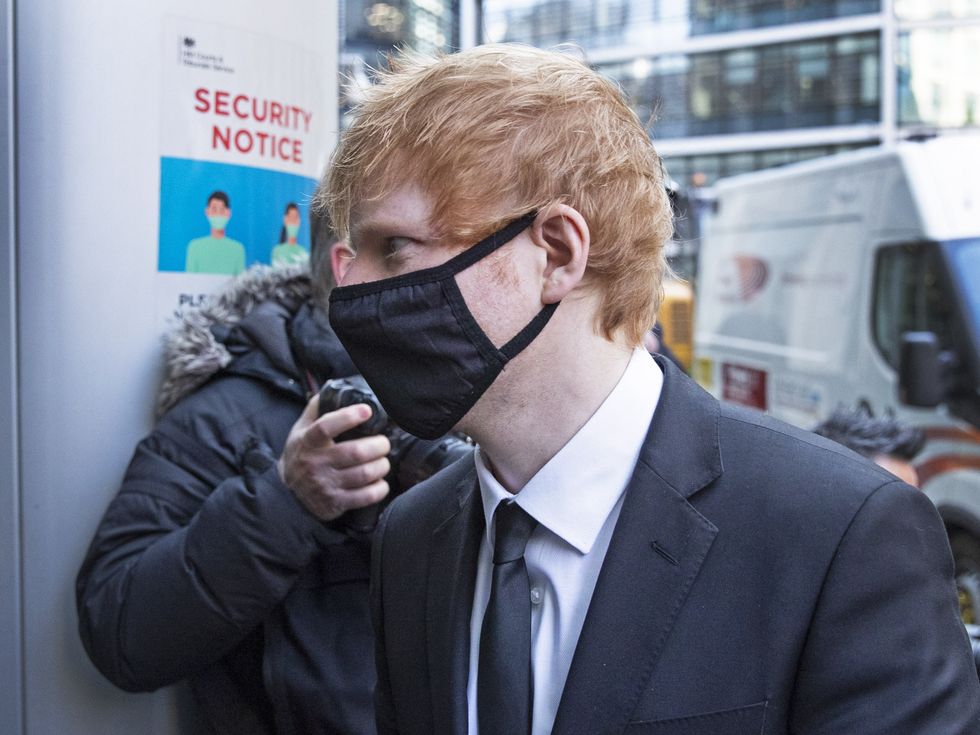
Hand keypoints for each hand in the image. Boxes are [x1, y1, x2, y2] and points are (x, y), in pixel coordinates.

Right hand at [278, 394, 391, 520]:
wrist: (287, 491)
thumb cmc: (302, 453)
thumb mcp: (301, 429)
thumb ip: (317, 408)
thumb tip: (336, 387)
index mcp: (308, 441)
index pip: (326, 426)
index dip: (348, 417)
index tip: (367, 411)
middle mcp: (316, 463)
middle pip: (355, 453)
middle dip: (378, 446)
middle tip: (384, 443)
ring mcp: (325, 484)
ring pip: (364, 474)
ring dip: (382, 466)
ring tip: (383, 461)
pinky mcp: (335, 503)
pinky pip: (365, 497)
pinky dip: (379, 488)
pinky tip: (380, 482)